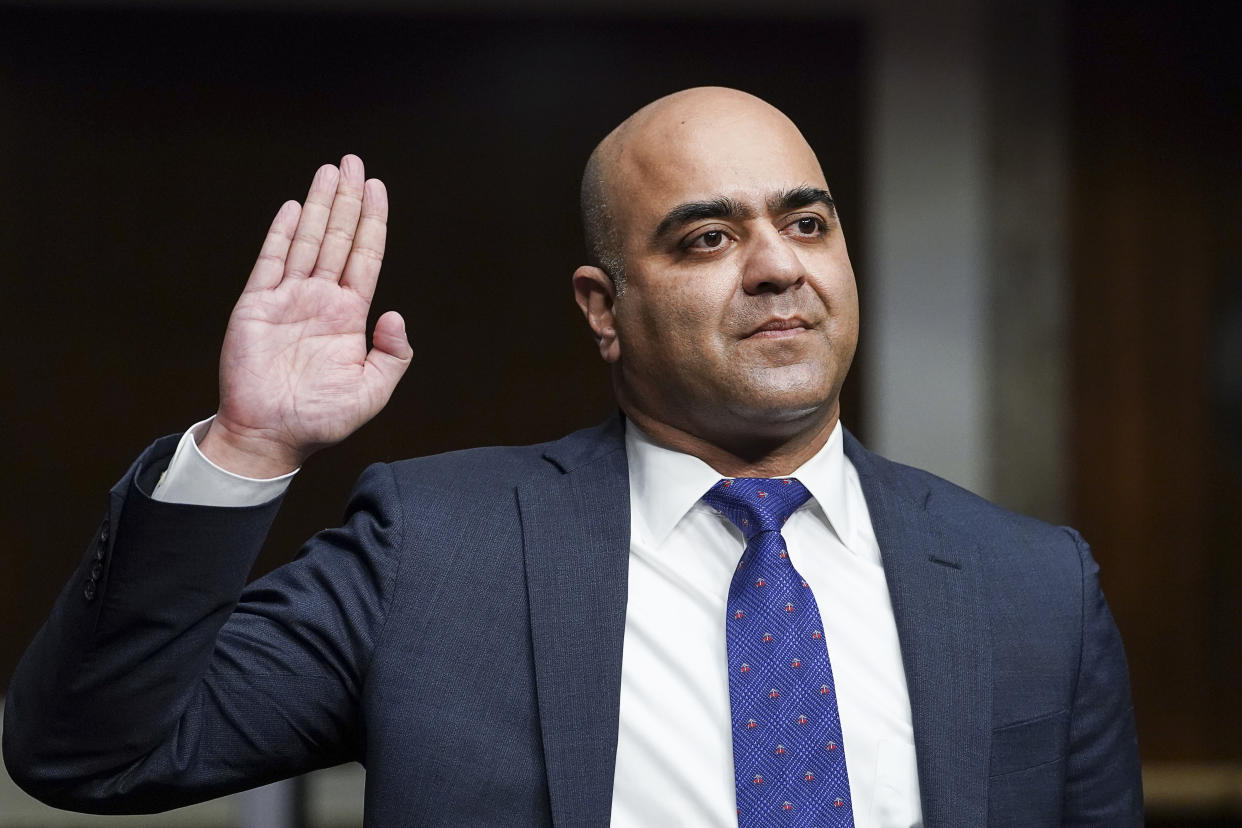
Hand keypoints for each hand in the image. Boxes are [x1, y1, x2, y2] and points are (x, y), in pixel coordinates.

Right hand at [199, 155, 411, 477]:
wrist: (270, 435)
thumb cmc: (321, 419)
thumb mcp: (372, 391)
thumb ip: (392, 354)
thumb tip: (395, 313)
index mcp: (349, 316)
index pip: (365, 257)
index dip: (372, 222)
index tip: (378, 188)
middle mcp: (320, 299)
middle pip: (338, 238)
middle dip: (347, 200)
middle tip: (354, 162)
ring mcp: (288, 299)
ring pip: (308, 241)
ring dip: (319, 205)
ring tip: (331, 170)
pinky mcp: (257, 306)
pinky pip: (271, 262)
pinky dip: (282, 234)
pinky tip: (295, 208)